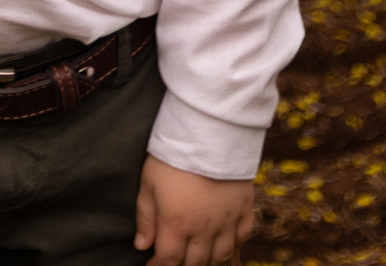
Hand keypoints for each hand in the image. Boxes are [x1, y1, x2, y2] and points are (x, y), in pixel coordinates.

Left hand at [134, 155, 253, 265]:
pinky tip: (223, 241)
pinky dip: (233, 245)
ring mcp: (227, 222)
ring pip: (220, 257)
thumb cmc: (173, 157)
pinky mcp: (244, 209)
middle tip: (175, 257)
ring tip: (197, 253)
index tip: (153, 264)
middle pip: (195, 263)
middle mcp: (203, 230)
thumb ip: (145, 218)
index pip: (169, 260)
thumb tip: (142, 246)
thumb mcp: (149, 183)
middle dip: (183, 264)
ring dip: (207, 260)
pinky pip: (242, 238)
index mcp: (177, 224)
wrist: (208, 133)